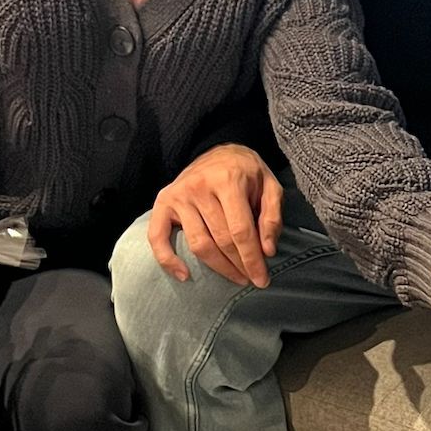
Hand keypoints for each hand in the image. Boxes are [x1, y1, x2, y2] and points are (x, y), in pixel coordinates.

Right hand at [147, 144, 282, 287]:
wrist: (217, 149)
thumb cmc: (246, 171)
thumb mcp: (270, 185)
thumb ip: (272, 216)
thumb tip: (267, 251)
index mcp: (228, 180)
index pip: (240, 230)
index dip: (252, 259)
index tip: (262, 280)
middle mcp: (199, 187)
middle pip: (221, 240)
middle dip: (239, 265)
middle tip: (252, 279)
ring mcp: (179, 195)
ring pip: (198, 244)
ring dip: (218, 267)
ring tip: (235, 277)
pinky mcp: (163, 202)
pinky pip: (158, 237)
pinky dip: (167, 260)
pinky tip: (184, 276)